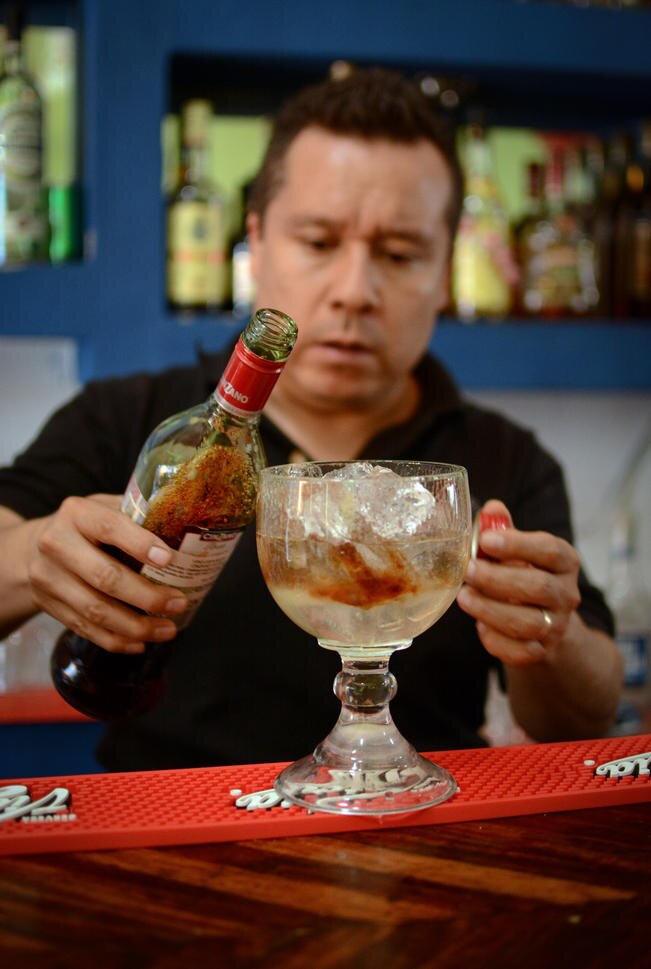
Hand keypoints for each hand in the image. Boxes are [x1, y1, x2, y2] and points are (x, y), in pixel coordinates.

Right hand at [26, 495, 187, 652]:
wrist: (33, 547)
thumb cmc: (85, 527)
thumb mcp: (104, 509)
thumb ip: (135, 518)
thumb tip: (184, 532)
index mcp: (76, 513)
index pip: (109, 528)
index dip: (140, 544)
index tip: (169, 560)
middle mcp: (56, 544)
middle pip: (105, 577)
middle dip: (147, 596)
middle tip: (178, 604)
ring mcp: (48, 577)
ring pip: (95, 610)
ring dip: (136, 626)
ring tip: (167, 630)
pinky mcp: (47, 604)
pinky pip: (84, 628)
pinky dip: (115, 640)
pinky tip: (139, 643)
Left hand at [456, 499, 580, 666]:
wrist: (544, 620)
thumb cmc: (524, 575)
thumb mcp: (517, 550)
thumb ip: (503, 530)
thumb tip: (490, 509)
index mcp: (564, 562)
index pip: (549, 551)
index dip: (518, 545)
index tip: (486, 540)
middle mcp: (566, 594)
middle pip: (539, 588)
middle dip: (498, 579)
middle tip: (468, 571)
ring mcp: (556, 626)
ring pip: (529, 623)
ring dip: (491, 610)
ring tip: (464, 597)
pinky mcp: (541, 652)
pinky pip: (520, 651)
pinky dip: (496, 640)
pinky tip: (479, 626)